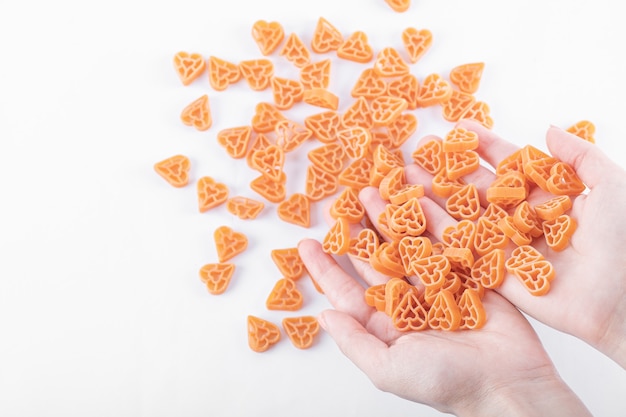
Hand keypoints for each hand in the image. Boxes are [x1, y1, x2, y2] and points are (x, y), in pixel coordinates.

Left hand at [298, 216, 589, 414]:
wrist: (508, 383)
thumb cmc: (447, 383)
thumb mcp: (388, 368)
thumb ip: (354, 341)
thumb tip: (324, 315)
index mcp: (385, 325)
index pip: (347, 290)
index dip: (326, 267)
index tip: (306, 244)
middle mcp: (408, 303)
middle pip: (375, 260)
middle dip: (357, 233)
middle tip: (341, 206)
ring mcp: (438, 285)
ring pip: (407, 244)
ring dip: (390, 218)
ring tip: (372, 192)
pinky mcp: (468, 274)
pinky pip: (445, 240)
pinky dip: (431, 217)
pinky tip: (416, 196)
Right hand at [412, 119, 625, 367]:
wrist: (622, 299)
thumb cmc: (624, 241)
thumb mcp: (612, 186)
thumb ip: (580, 156)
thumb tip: (548, 128)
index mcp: (548, 197)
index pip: (510, 165)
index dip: (486, 146)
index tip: (461, 127)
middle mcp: (522, 219)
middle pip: (478, 188)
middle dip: (450, 167)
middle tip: (422, 147)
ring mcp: (506, 247)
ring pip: (463, 216)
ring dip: (434, 195)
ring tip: (407, 175)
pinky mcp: (495, 274)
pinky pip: (461, 249)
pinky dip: (435, 231)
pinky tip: (415, 211)